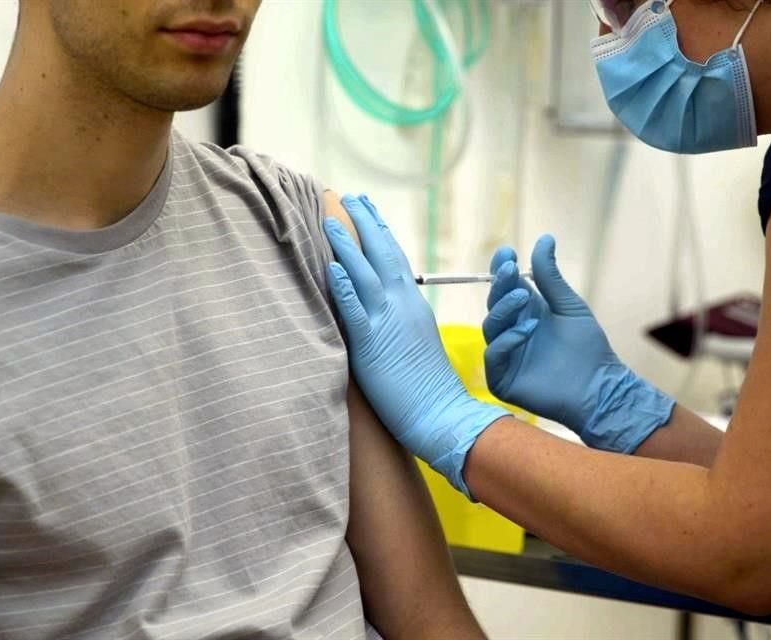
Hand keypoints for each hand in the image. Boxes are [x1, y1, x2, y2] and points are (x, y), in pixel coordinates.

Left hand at [323, 194, 507, 498]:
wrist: (442, 413)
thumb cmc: (427, 385)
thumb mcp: (414, 340)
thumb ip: (397, 318)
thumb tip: (378, 307)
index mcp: (412, 303)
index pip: (394, 257)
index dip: (379, 231)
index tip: (367, 208)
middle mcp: (402, 305)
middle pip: (382, 254)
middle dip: (365, 223)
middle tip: (351, 197)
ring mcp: (388, 322)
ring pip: (365, 274)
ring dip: (347, 246)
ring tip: (329, 221)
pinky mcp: (372, 345)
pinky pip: (356, 311)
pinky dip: (344, 288)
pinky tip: (332, 268)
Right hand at [483, 235, 674, 452]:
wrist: (599, 386)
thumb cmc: (587, 348)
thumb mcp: (568, 305)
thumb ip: (550, 276)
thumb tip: (544, 238)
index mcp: (525, 313)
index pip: (504, 288)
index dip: (500, 270)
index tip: (506, 252)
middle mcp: (511, 332)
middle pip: (494, 304)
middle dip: (500, 285)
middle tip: (509, 270)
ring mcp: (505, 355)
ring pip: (490, 327)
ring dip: (504, 310)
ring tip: (524, 300)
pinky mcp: (502, 378)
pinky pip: (494, 354)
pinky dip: (507, 340)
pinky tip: (527, 330)